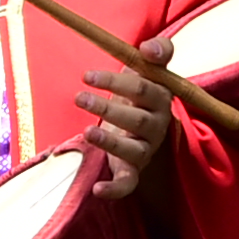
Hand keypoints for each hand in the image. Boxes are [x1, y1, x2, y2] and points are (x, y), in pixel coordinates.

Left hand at [77, 39, 175, 199]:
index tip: (87, 75)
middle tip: (79, 97)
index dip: (116, 83)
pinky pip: (128, 184)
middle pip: (137, 120)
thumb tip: (149, 48)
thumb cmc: (140, 90)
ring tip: (87, 131)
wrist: (139, 118)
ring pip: (133, 151)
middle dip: (107, 108)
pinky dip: (115, 190)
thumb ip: (158, 51)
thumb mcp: (148, 68)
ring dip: (110, 142)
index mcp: (160, 99)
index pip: (143, 90)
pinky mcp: (133, 170)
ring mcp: (146, 150)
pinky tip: (97, 191)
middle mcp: (156, 126)